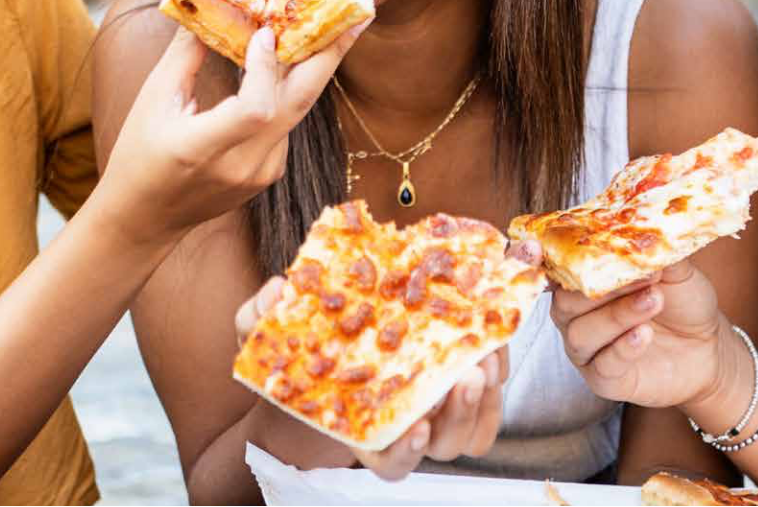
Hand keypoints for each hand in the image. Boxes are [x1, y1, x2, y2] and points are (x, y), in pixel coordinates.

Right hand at [88, 25, 354, 246]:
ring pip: (297, 110)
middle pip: (298, 105)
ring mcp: (262, 173)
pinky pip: (288, 122)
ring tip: (331, 25)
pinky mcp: (271, 172)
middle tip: (352, 15)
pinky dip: (290, 89)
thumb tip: (210, 3)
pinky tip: (294, 60)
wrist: (147, 217)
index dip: (264, 69)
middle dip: (328, 55)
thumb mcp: (154, 100)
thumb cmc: (139, 154)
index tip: (264, 33)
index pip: (256, 109)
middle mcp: (241, 165)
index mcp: (202, 149)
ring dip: (312, 67)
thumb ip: (186, 54)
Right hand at [232, 277, 509, 479]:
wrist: (339, 335)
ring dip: (487, 395)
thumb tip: (275, 291)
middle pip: (445, 444)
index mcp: (363, 432)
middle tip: (466, 375)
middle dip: (460, 412)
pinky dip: (500, 371)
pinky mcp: (466, 383)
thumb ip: (257, 319)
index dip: (405, 453)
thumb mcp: (266, 335)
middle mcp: (407, 428)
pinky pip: (494, 394)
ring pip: (475, 425)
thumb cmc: (304, 350)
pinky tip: (492, 339)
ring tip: (484, 353)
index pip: (391, 466)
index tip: (416, 426)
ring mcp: (441, 409)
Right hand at [553, 261, 730, 409]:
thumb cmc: (682, 302)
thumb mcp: (675, 271)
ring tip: (654, 300)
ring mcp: (587, 350)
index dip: (541, 259)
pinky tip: (645, 334)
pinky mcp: (604, 379)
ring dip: (617, 316)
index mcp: (582, 284)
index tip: (540, 246)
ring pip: (582, 334)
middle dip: (601, 289)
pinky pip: (603, 364)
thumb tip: (649, 233)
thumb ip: (657, 253)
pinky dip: (623, 347)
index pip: (555, 270)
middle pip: (565, 302)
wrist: (708, 346)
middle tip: (641, 276)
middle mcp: (575, 317)